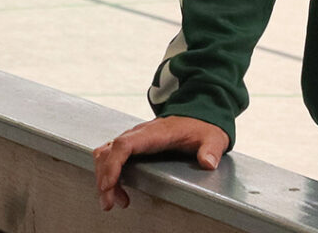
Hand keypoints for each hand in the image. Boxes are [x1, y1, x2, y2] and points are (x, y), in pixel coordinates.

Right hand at [92, 115, 228, 210]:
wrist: (201, 114)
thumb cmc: (203, 127)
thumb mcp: (212, 137)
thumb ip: (210, 149)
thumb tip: (208, 162)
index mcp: (158, 132)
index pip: (126, 144)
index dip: (113, 164)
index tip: (108, 184)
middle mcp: (142, 133)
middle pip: (110, 150)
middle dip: (105, 178)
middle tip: (109, 202)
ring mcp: (136, 137)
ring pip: (107, 153)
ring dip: (105, 176)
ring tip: (114, 200)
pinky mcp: (134, 143)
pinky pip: (112, 154)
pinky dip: (109, 172)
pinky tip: (117, 189)